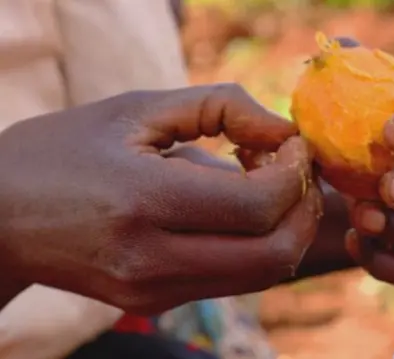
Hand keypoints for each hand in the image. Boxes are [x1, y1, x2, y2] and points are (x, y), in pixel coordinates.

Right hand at [0, 84, 321, 313]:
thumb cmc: (66, 149)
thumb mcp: (138, 108)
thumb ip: (220, 107)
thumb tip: (283, 131)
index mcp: (143, 202)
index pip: (257, 206)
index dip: (295, 173)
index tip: (295, 143)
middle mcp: (151, 260)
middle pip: (275, 254)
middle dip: (305, 209)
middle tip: (298, 169)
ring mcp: (153, 291)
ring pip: (263, 275)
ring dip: (289, 229)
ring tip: (271, 185)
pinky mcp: (155, 303)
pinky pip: (235, 281)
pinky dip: (260, 244)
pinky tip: (243, 209)